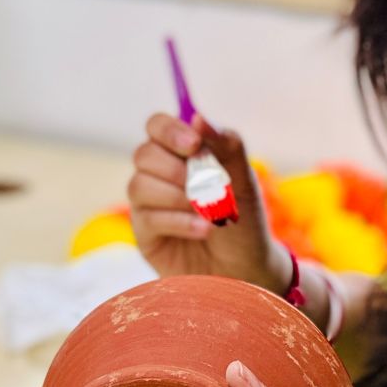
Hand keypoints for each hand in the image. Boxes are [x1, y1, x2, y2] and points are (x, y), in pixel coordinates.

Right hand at [126, 113, 283, 290]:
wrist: (248, 269)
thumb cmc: (245, 221)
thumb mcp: (243, 179)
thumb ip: (225, 144)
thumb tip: (197, 117)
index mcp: (181, 154)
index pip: (157, 126)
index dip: (170, 130)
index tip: (194, 145)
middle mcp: (159, 175)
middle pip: (143, 154)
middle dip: (175, 169)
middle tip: (204, 186)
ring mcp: (148, 205)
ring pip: (138, 185)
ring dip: (178, 196)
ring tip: (209, 212)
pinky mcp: (145, 234)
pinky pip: (147, 218)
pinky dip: (179, 221)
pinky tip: (204, 229)